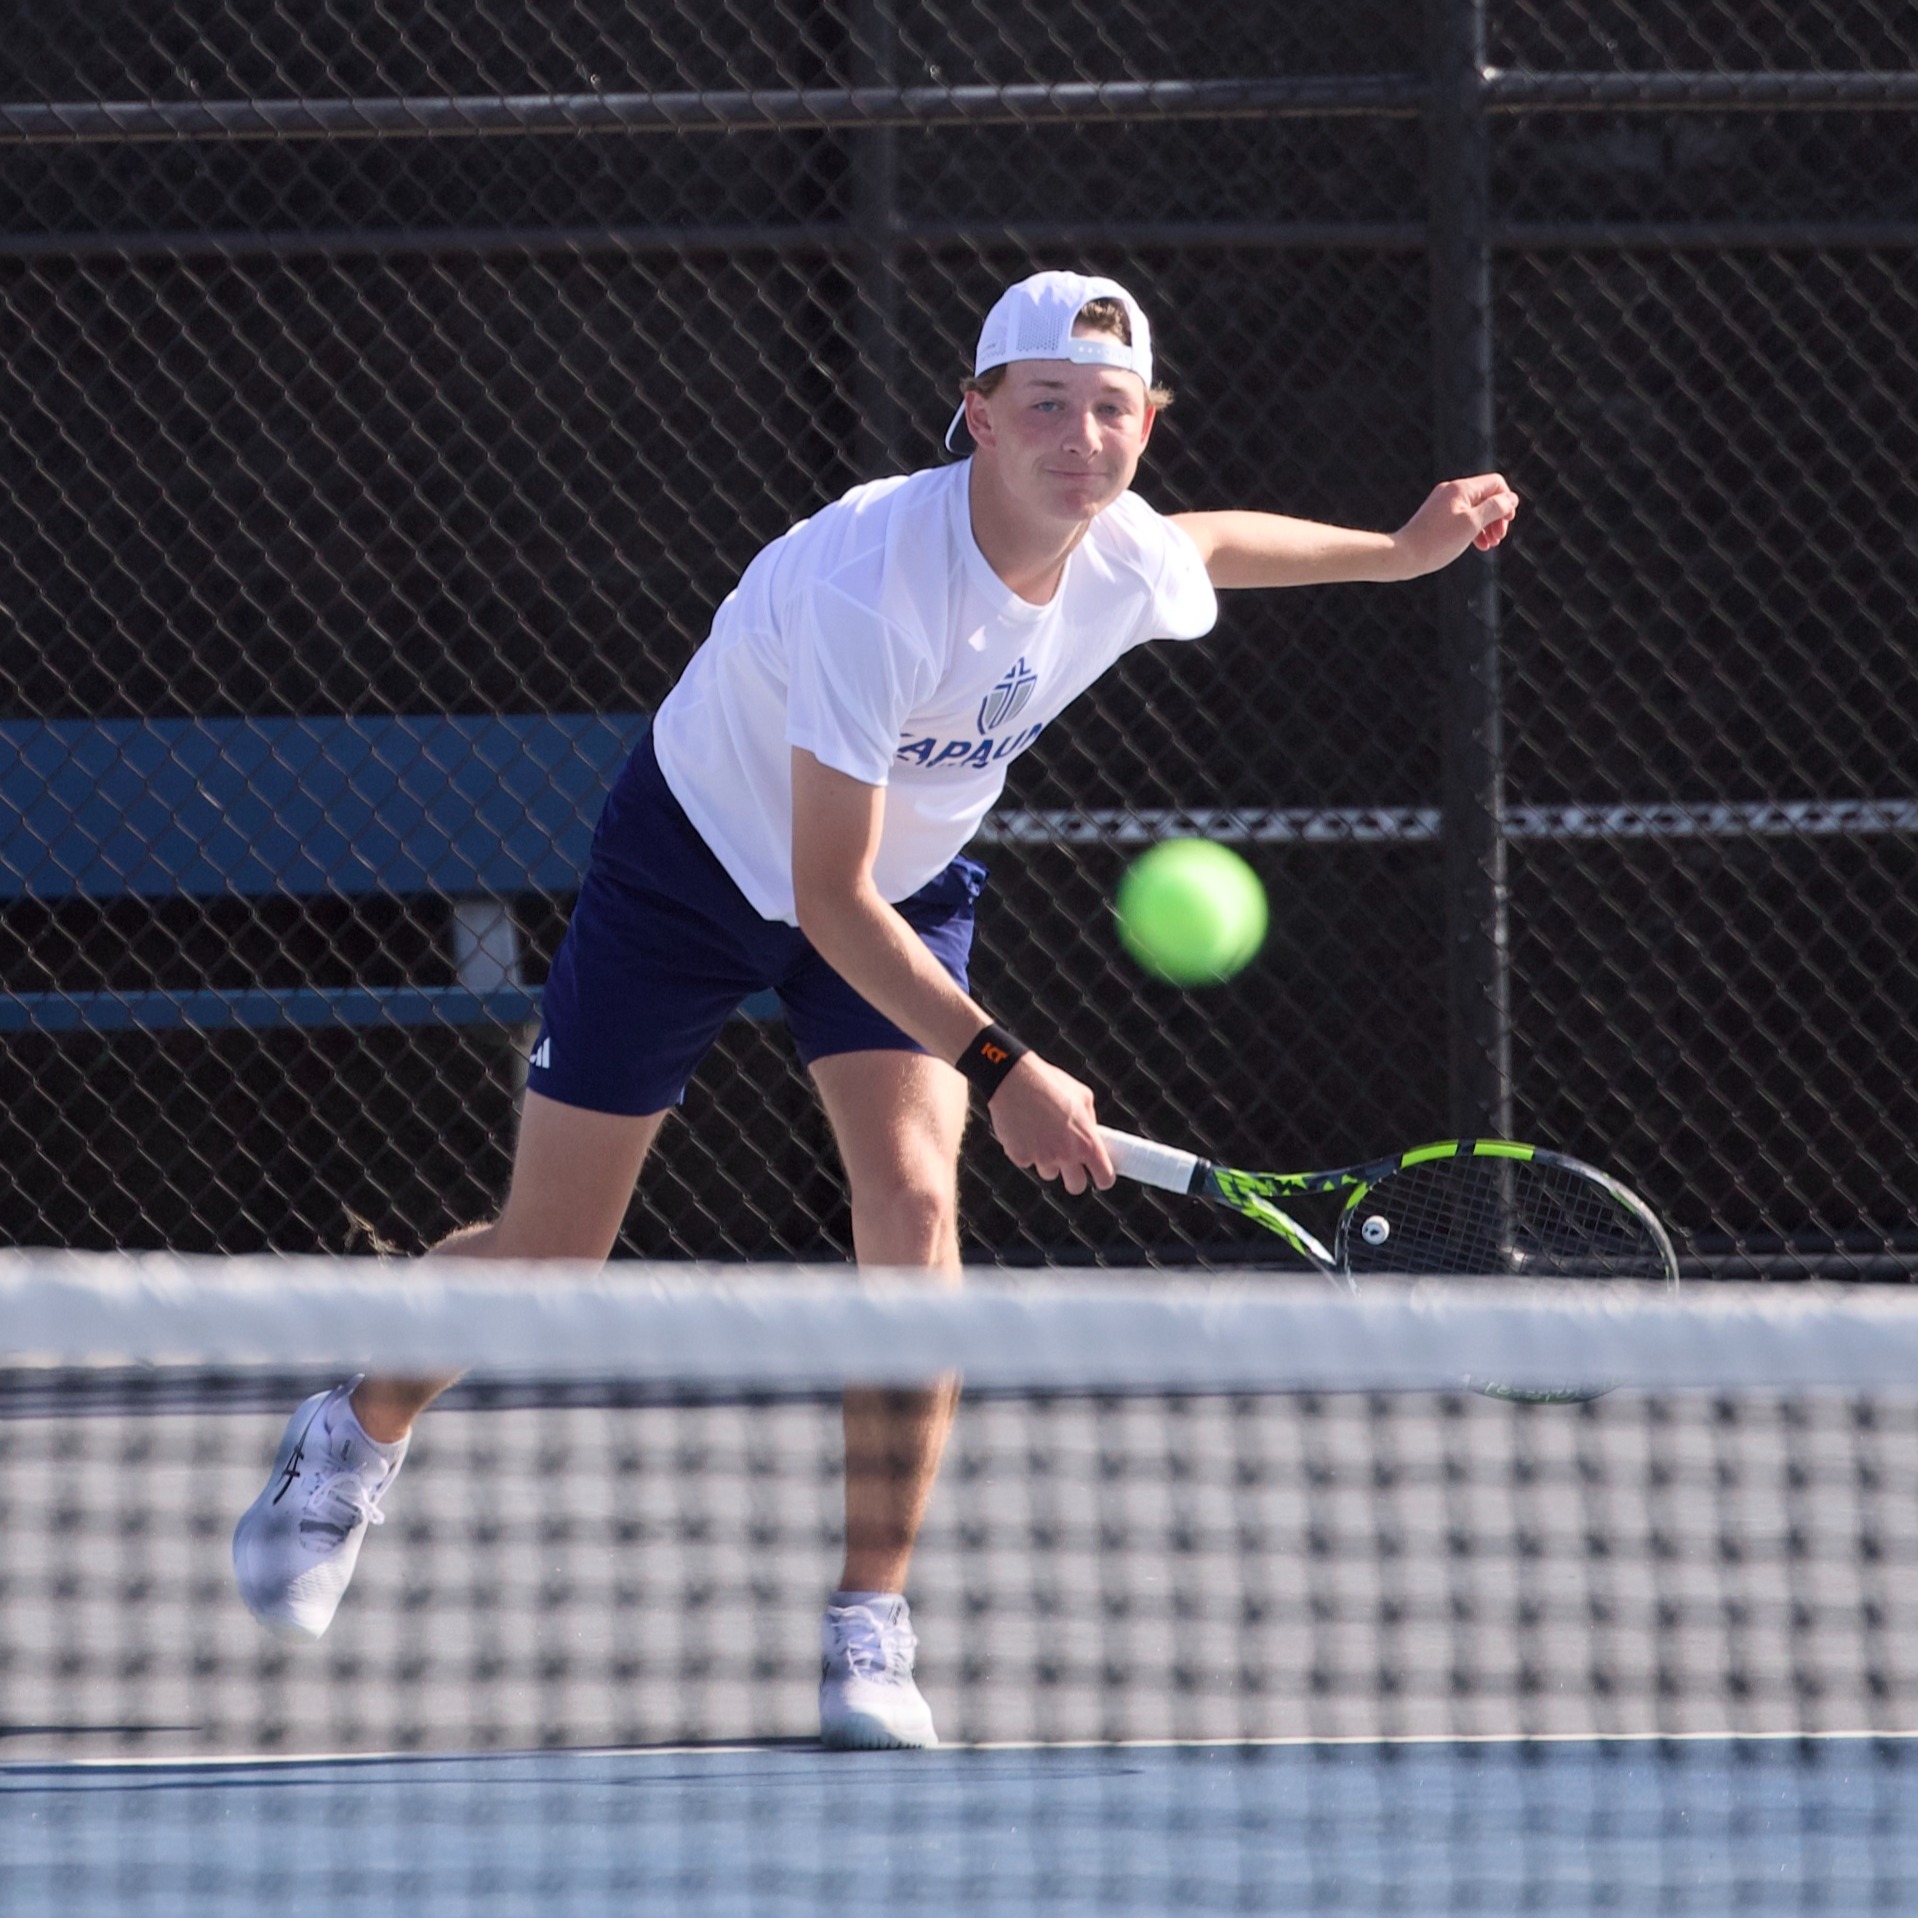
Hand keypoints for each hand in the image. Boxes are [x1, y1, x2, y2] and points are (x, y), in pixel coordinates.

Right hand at [986, 1054, 1115, 1195]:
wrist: (1013, 1078)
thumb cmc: (1049, 1082)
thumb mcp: (1082, 1096)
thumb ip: (1090, 1121)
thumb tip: (1092, 1135)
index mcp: (1086, 1141)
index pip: (1105, 1177)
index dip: (1103, 1177)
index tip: (1100, 1174)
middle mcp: (1066, 1154)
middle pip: (1076, 1187)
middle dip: (1074, 1178)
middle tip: (1070, 1162)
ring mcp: (1041, 1158)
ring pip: (1049, 1172)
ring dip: (1047, 1159)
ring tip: (1041, 1133)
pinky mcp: (1019, 1157)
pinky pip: (1027, 1161)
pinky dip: (1026, 1150)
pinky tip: (1024, 1129)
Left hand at [1390, 474, 1519, 577]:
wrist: (1402, 556)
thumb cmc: (1437, 542)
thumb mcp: (1472, 524)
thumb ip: (1495, 508)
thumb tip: (1512, 498)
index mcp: (1461, 488)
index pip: (1496, 484)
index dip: (1506, 502)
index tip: (1506, 524)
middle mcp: (1451, 490)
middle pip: (1486, 496)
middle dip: (1497, 516)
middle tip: (1498, 538)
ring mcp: (1443, 503)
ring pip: (1475, 508)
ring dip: (1487, 525)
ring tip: (1490, 545)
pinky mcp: (1436, 516)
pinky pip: (1462, 517)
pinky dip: (1472, 529)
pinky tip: (1477, 545)